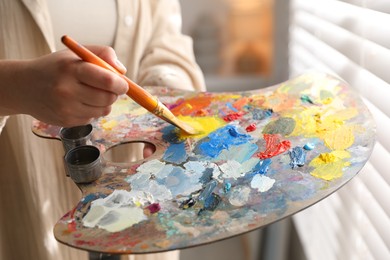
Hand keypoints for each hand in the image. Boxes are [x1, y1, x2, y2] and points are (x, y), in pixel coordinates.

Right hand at [0, 46, 127, 126]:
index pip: (108, 81)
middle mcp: (67, 90)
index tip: (123, 84)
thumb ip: (102, 54)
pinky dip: (92, 110)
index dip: (121, 84)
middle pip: (108, 98)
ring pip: (103, 110)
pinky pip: (92, 118)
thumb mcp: (76, 54)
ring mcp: (66, 108)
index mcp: (71, 69)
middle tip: (108, 87)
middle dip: (114, 93)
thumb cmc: (56, 68)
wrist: (24, 87)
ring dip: (104, 103)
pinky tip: (79, 102)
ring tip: (90, 93)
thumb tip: (122, 71)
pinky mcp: (66, 122)